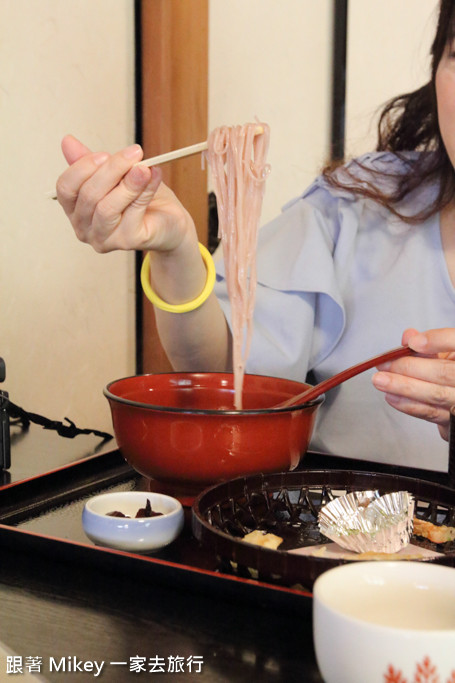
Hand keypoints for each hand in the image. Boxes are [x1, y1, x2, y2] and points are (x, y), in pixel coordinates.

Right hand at [56, 135, 194, 252]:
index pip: (66, 188)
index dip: (82, 168)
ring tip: (144, 167)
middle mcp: (84, 228)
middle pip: (88, 196)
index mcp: (75, 209)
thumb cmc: (140, 198)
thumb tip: (68, 141)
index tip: (104, 154)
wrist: (169, 220)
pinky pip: (132, 214)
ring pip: (107, 208)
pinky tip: (153, 177)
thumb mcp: (114, 174)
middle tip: (133, 153)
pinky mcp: (127, 242)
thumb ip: (92, 162)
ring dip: (128, 183)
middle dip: (112, 170)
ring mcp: (104, 239)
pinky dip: (144, 192)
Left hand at [372, 328, 454, 440]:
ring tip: (380, 380)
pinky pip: (431, 413)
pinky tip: (391, 396)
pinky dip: (409, 405)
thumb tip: (409, 337)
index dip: (437, 340)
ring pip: (435, 394)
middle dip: (409, 367)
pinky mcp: (454, 420)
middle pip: (443, 372)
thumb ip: (430, 343)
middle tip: (384, 364)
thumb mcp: (448, 352)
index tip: (413, 343)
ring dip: (403, 387)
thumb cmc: (452, 369)